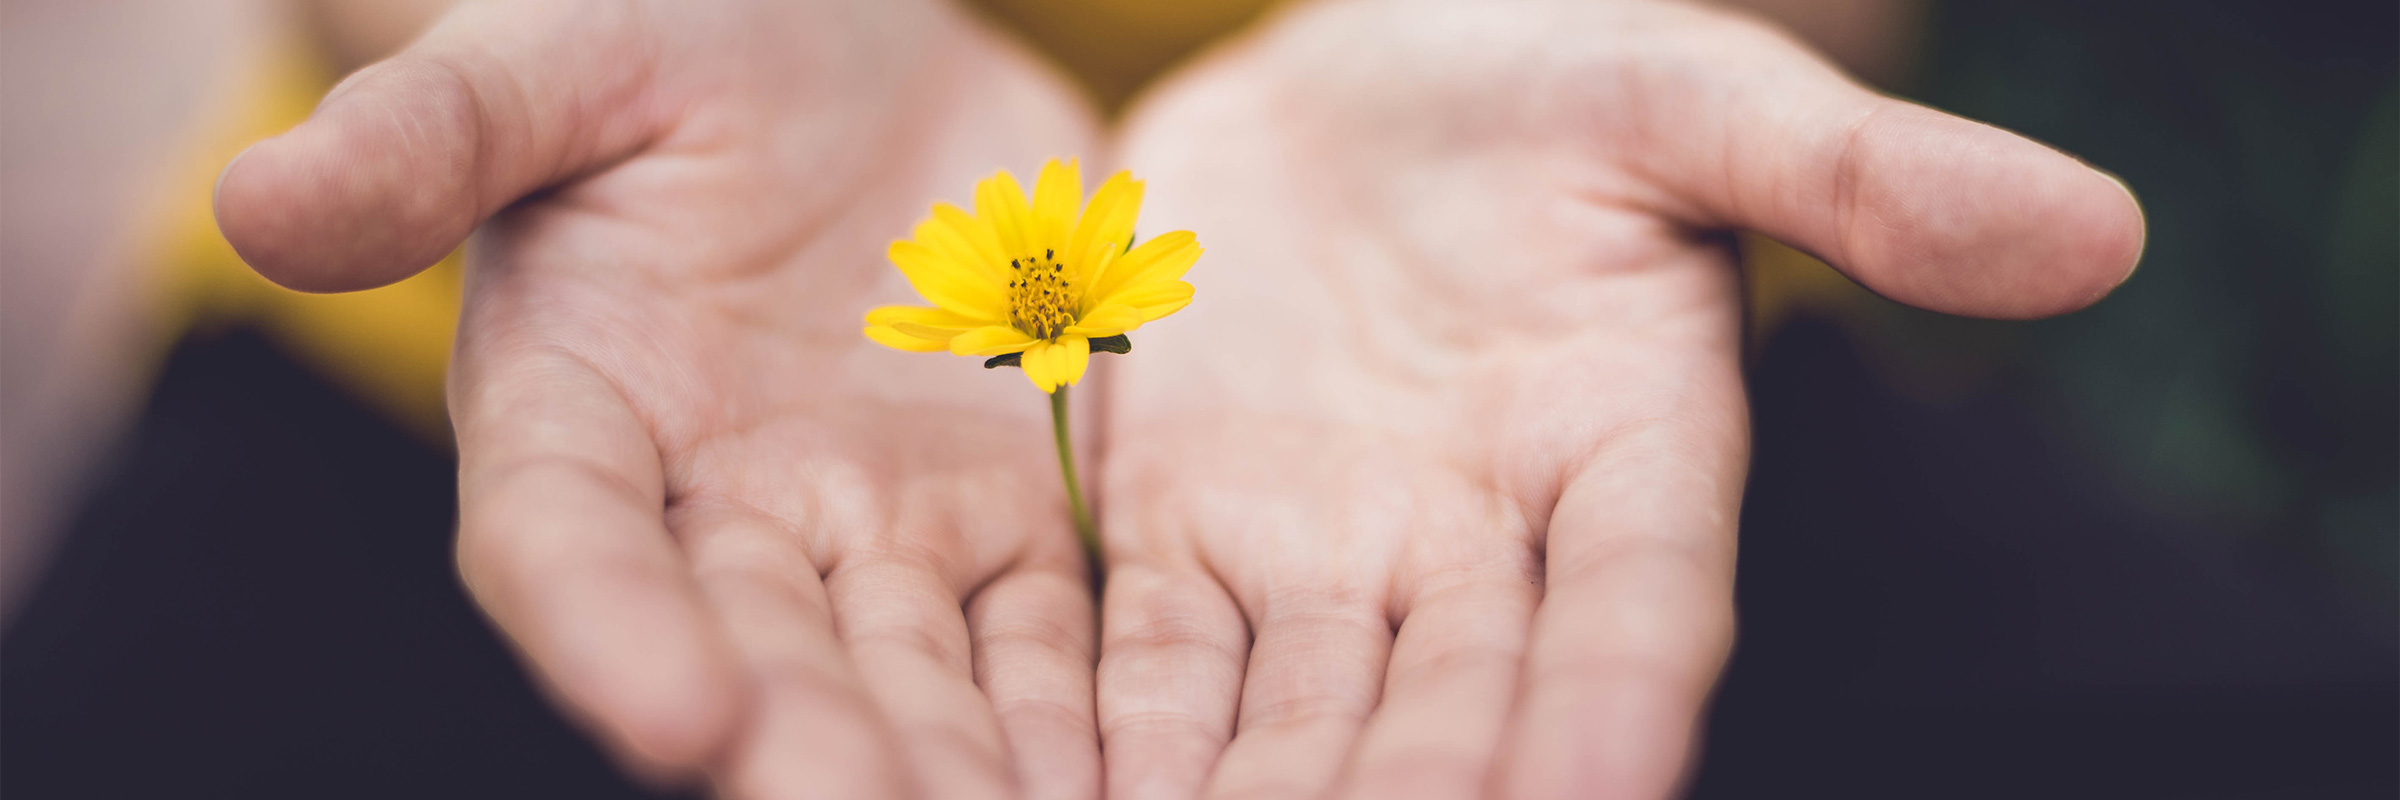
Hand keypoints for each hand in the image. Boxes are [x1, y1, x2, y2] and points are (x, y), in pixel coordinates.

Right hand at [215, 1, 1105, 795]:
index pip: (569, 541)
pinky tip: (1134, 783)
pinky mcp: (1002, 514)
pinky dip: (1080, 716)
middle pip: (757, 654)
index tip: (678, 719)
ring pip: (914, 676)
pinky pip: (1046, 633)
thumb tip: (257, 201)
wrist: (844, 40)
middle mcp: (716, 505)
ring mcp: (869, 524)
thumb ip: (438, 131)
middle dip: (817, 754)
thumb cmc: (672, 27)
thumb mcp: (561, 54)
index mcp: (576, 405)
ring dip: (959, 770)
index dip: (609, 634)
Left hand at [1092, 1, 2141, 797]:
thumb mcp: (1689, 94)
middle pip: (1455, 718)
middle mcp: (1480, 548)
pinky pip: (1150, 665)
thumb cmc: (1539, 74)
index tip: (1603, 791)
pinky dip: (1120, 746)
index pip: (1639, 613)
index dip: (1618, 713)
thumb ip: (1859, 175)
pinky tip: (1074, 799)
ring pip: (1294, 730)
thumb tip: (2100, 232)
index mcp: (1627, 453)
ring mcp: (1323, 557)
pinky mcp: (1181, 538)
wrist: (1347, 81)